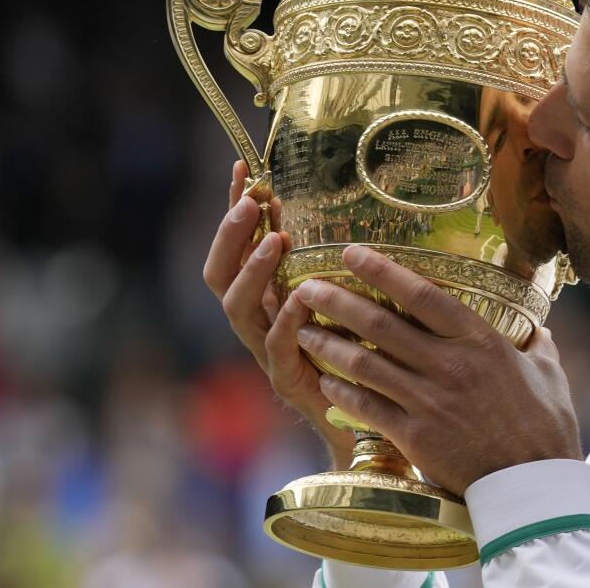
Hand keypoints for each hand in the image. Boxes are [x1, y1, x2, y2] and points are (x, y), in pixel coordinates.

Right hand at [202, 160, 354, 467]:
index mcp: (265, 298)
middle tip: (250, 203)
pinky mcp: (289, 380)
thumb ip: (329, 257)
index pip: (236, 247)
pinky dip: (287, 320)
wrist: (370, 420)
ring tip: (272, 241)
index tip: (242, 168)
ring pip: (239, 309)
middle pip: (220, 276)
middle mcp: (257, 323)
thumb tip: (335, 204)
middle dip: (231, 236)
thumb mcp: (342, 295)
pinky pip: (279, 347)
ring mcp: (268, 352)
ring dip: (253, 271)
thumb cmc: (358, 352)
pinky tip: (300, 296)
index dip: (234, 209)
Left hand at [272, 244, 582, 494]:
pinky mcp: (414, 436)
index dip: (382, 270)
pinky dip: (341, 391)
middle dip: (337, 301)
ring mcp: (428, 401)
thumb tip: (537, 330)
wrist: (533, 486)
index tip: (351, 253)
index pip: (421, 294)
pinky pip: (366, 407)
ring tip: (302, 330)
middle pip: (380, 324)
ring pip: (364, 364)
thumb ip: (537, 345)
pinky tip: (322, 380)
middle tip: (305, 287)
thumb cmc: (546, 427)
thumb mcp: (549, 373)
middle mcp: (449, 365)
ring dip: (327, 344)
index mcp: (481, 341)